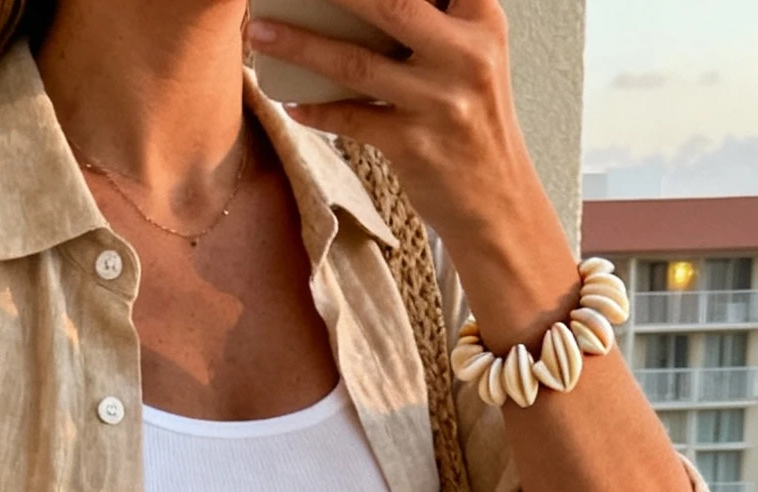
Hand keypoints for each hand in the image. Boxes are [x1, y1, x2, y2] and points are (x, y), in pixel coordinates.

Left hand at [246, 0, 579, 347]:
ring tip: (260, 33)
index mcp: (482, 20)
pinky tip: (291, 102)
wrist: (497, 205)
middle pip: (389, 4)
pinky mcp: (413, 146)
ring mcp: (439, 103)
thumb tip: (358, 7)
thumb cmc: (472, 122)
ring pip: (356, 63)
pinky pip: (351, 120)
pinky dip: (317, 110)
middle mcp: (465, 56)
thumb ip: (434, 23)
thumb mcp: (473, 58)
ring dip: (299, 46)